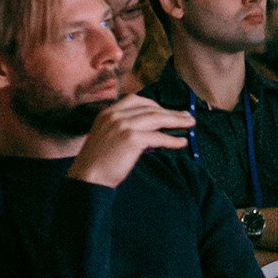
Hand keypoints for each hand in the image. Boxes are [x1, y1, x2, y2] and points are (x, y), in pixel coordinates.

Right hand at [66, 97, 191, 188]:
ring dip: (177, 121)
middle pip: (150, 108)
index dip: (155, 105)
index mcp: (107, 112)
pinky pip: (158, 137)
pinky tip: (181, 142)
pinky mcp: (131, 138)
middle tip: (187, 116)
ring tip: (190, 124)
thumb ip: (124, 128)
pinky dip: (172, 139)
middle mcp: (114, 115)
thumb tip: (153, 129)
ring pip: (157, 118)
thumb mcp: (107, 136)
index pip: (136, 100)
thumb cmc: (99, 161)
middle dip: (171, 112)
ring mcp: (123, 125)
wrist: (87, 177)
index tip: (168, 110)